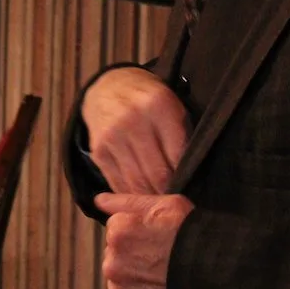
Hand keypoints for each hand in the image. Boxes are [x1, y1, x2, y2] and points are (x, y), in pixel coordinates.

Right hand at [82, 66, 189, 193]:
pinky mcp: (98, 150)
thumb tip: (190, 178)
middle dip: (169, 192)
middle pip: (157, 174)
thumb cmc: (149, 101)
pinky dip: (131, 194)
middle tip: (177, 201)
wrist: (108, 87)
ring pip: (137, 183)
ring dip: (151, 197)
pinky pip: (117, 183)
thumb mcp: (173, 107)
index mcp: (159, 106)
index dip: (186, 177)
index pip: (178, 156)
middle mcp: (133, 120)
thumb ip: (183, 137)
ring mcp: (113, 136)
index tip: (190, 186)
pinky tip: (140, 196)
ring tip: (161, 200)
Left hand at [95, 192, 193, 288]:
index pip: (115, 227)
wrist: (218, 276)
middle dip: (132, 255)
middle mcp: (113, 264)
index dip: (137, 229)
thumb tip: (100, 200)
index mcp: (118, 233)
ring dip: (134, 278)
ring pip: (121, 281)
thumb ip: (126, 201)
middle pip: (115, 255)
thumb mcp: (165, 205)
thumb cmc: (193, 237)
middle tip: (160, 257)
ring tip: (162, 276)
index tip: (155, 235)